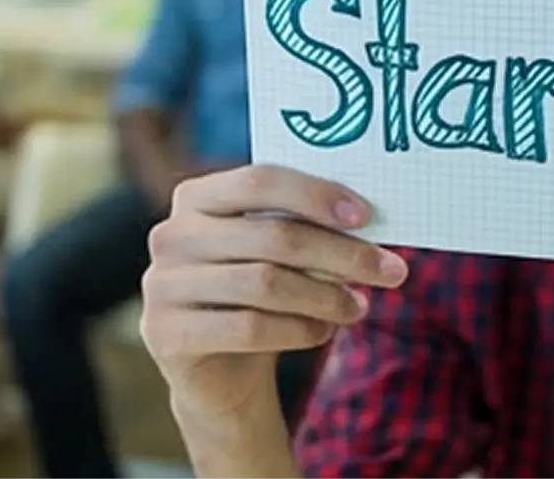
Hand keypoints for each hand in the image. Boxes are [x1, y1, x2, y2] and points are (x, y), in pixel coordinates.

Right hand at [140, 165, 408, 418]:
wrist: (218, 372)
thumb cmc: (256, 297)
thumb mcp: (277, 257)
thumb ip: (305, 231)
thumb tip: (366, 227)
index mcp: (195, 197)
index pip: (259, 181)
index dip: (316, 195)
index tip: (367, 217)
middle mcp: (170, 234)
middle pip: (272, 236)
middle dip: (341, 254)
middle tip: (392, 271)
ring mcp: (161, 285)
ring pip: (265, 284)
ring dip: (326, 297)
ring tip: (359, 307)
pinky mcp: (166, 333)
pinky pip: (248, 328)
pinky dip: (298, 329)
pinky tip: (322, 331)